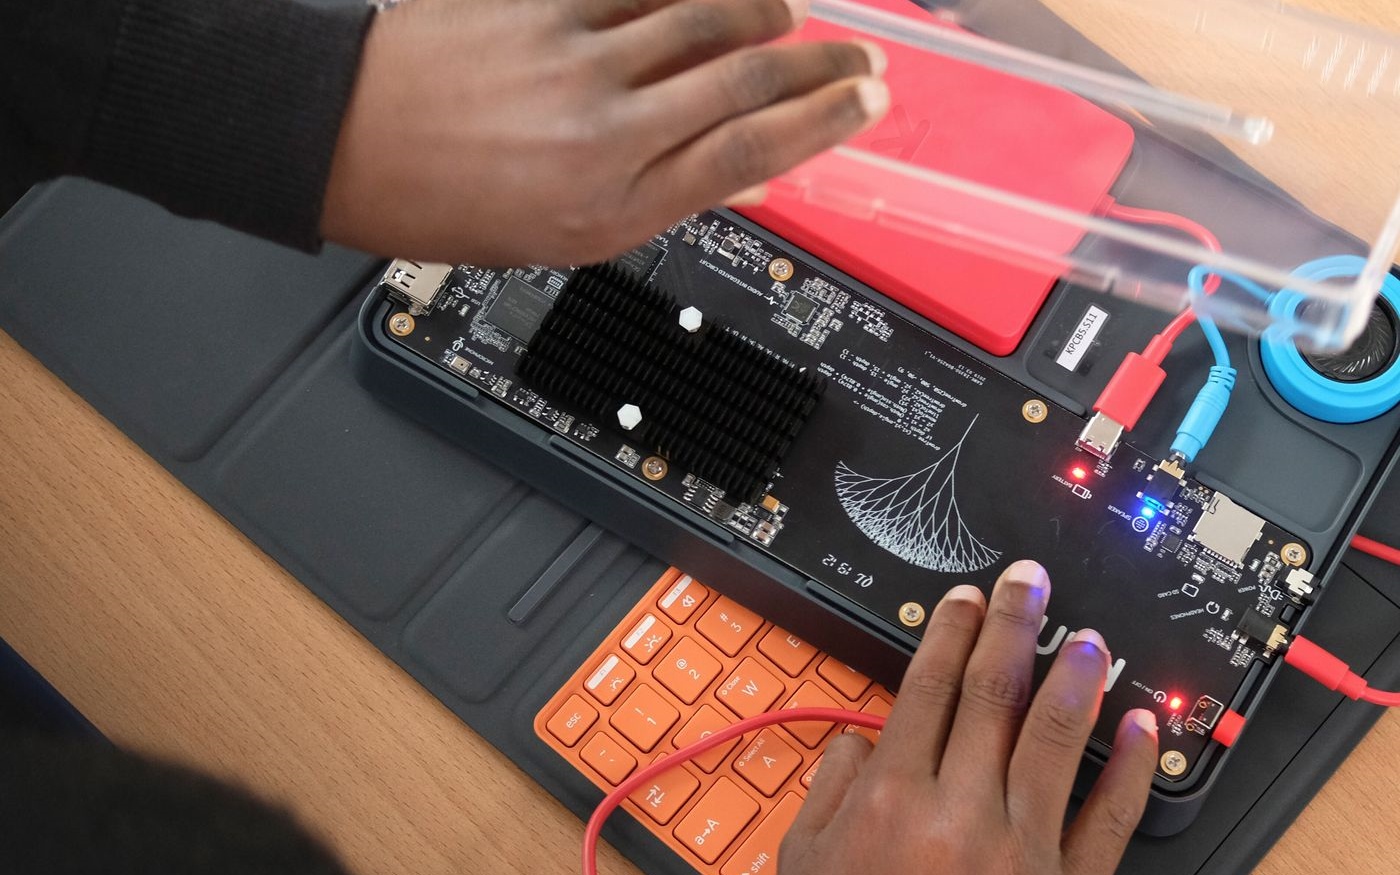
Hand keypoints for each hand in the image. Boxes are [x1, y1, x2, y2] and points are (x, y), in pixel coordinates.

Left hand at [321, 0, 887, 265]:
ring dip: (765, 12)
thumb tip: (749, 179)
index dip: (824, 122)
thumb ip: (663, 201)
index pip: (754, 154)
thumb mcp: (566, 238)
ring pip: (706, 16)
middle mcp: (607, 134)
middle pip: (748, 81)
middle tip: (861, 55)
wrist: (352, 145)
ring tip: (790, 19)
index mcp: (616, 207)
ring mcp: (577, 62)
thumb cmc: (450, 202)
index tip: (865, 103)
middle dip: (821, 64)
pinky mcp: (542, 6)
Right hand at [780, 560, 1158, 874]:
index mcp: (891, 801)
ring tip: (1088, 637)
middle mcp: (960, 814)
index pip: (926, 691)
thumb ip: (827, 792)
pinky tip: (1142, 728)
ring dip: (1074, 680)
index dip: (948, 635)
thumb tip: (857, 743)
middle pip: (991, 698)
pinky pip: (1110, 822)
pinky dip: (1133, 771)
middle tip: (1029, 583)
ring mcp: (1021, 852)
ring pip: (1055, 742)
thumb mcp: (806, 864)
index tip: (967, 600)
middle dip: (1012, 628)